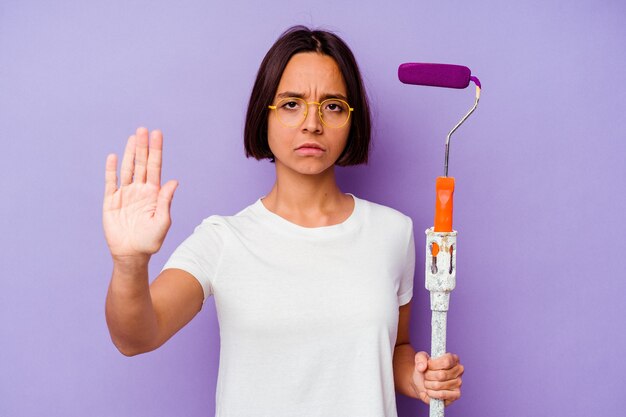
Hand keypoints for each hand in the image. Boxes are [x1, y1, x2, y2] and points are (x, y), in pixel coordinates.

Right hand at [103, 127, 177, 260]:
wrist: (131, 254)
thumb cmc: (151, 241)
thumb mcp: (162, 221)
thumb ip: (166, 201)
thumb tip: (174, 181)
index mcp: (154, 193)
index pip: (155, 167)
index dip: (156, 151)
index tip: (157, 134)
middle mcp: (140, 190)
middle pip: (141, 163)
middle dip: (142, 147)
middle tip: (143, 129)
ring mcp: (125, 194)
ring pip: (127, 169)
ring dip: (129, 153)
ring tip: (133, 137)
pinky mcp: (111, 201)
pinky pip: (111, 182)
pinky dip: (111, 170)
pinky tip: (113, 157)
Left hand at [411, 351, 463, 406]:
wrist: (421, 381)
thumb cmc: (425, 368)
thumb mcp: (420, 358)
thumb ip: (420, 358)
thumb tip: (422, 367)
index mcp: (453, 358)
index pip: (446, 361)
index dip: (433, 365)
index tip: (427, 366)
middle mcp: (459, 370)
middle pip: (441, 375)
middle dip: (428, 376)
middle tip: (426, 376)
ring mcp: (459, 383)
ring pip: (439, 385)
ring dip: (428, 385)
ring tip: (427, 383)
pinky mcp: (456, 395)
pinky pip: (442, 395)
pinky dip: (432, 394)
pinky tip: (430, 391)